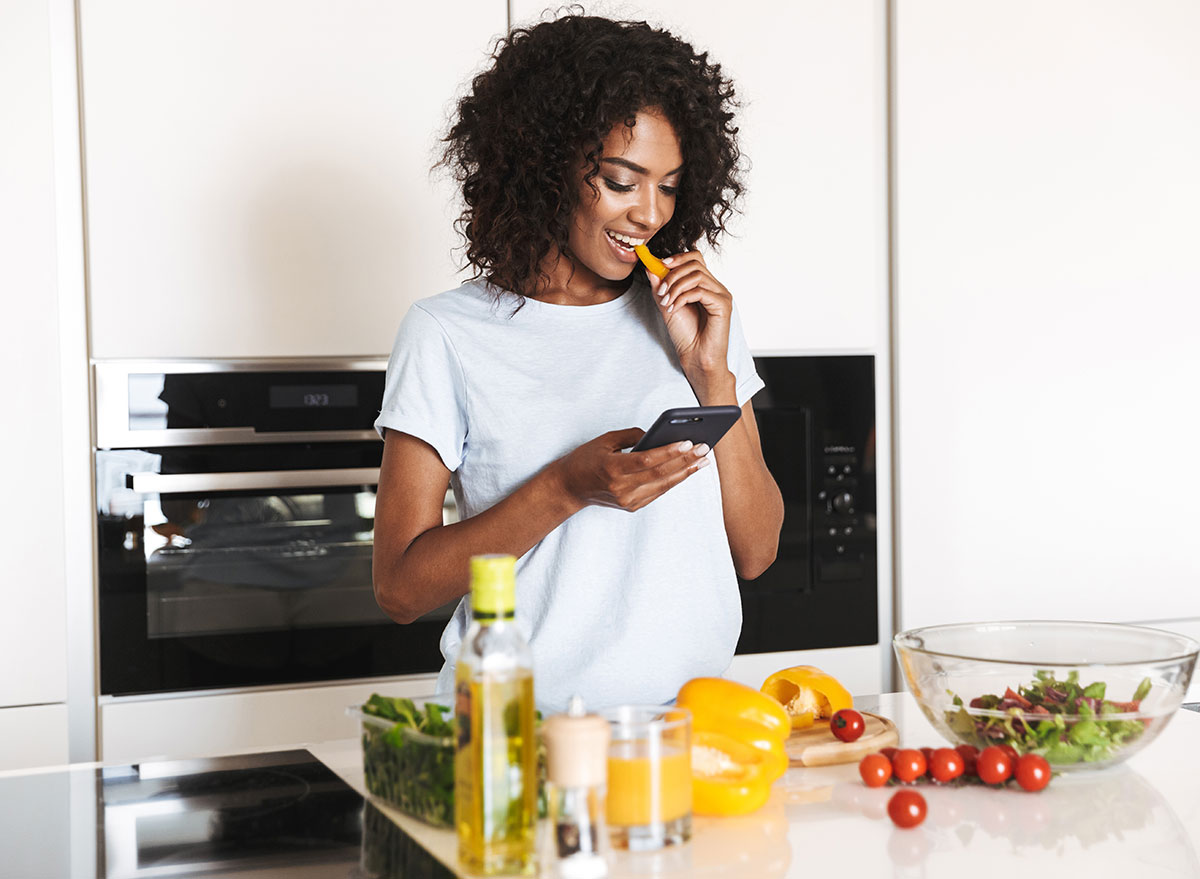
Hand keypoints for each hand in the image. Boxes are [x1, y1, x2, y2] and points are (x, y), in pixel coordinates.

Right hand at [554, 428, 710, 511]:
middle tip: (704, 449)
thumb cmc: (586, 459)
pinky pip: (658, 492)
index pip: (646, 460)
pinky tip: (688, 470)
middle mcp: (621, 488)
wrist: (570, 487)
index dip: (669, 452)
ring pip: (663, 486)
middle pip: (660, 474)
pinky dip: (674, 480)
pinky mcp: (633, 506)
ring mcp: (628, 500)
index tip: (688, 442)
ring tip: (704, 460)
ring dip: (686, 472)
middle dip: (685, 461)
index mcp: (612, 469)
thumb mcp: (605, 440)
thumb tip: (659, 434)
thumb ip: (632, 436)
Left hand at [647, 251, 734, 399]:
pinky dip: (682, 298)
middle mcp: (716, 287)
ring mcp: (721, 295)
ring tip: (666, 302)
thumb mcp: (667, 305)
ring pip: (696, 275)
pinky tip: (674, 309)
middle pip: (695, 263)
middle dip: (672, 274)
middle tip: (660, 290)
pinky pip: (700, 291)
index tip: (659, 265)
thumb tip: (650, 266)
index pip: (695, 258)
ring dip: (675, 287)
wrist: (695, 357)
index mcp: (705, 285)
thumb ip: (660, 286)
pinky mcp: (723, 305)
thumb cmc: (685, 335)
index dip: (677, 257)